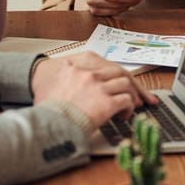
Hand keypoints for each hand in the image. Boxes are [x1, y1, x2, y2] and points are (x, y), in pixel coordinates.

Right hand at [31, 51, 157, 126]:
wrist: (43, 122)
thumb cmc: (46, 105)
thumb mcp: (55, 81)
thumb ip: (72, 76)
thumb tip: (81, 84)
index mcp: (80, 63)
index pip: (107, 65)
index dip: (119, 75)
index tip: (125, 82)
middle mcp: (91, 72)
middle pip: (121, 72)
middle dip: (133, 84)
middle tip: (141, 95)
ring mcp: (99, 86)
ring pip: (126, 84)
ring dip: (132, 96)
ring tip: (131, 105)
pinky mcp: (106, 102)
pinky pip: (126, 100)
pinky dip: (129, 107)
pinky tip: (123, 115)